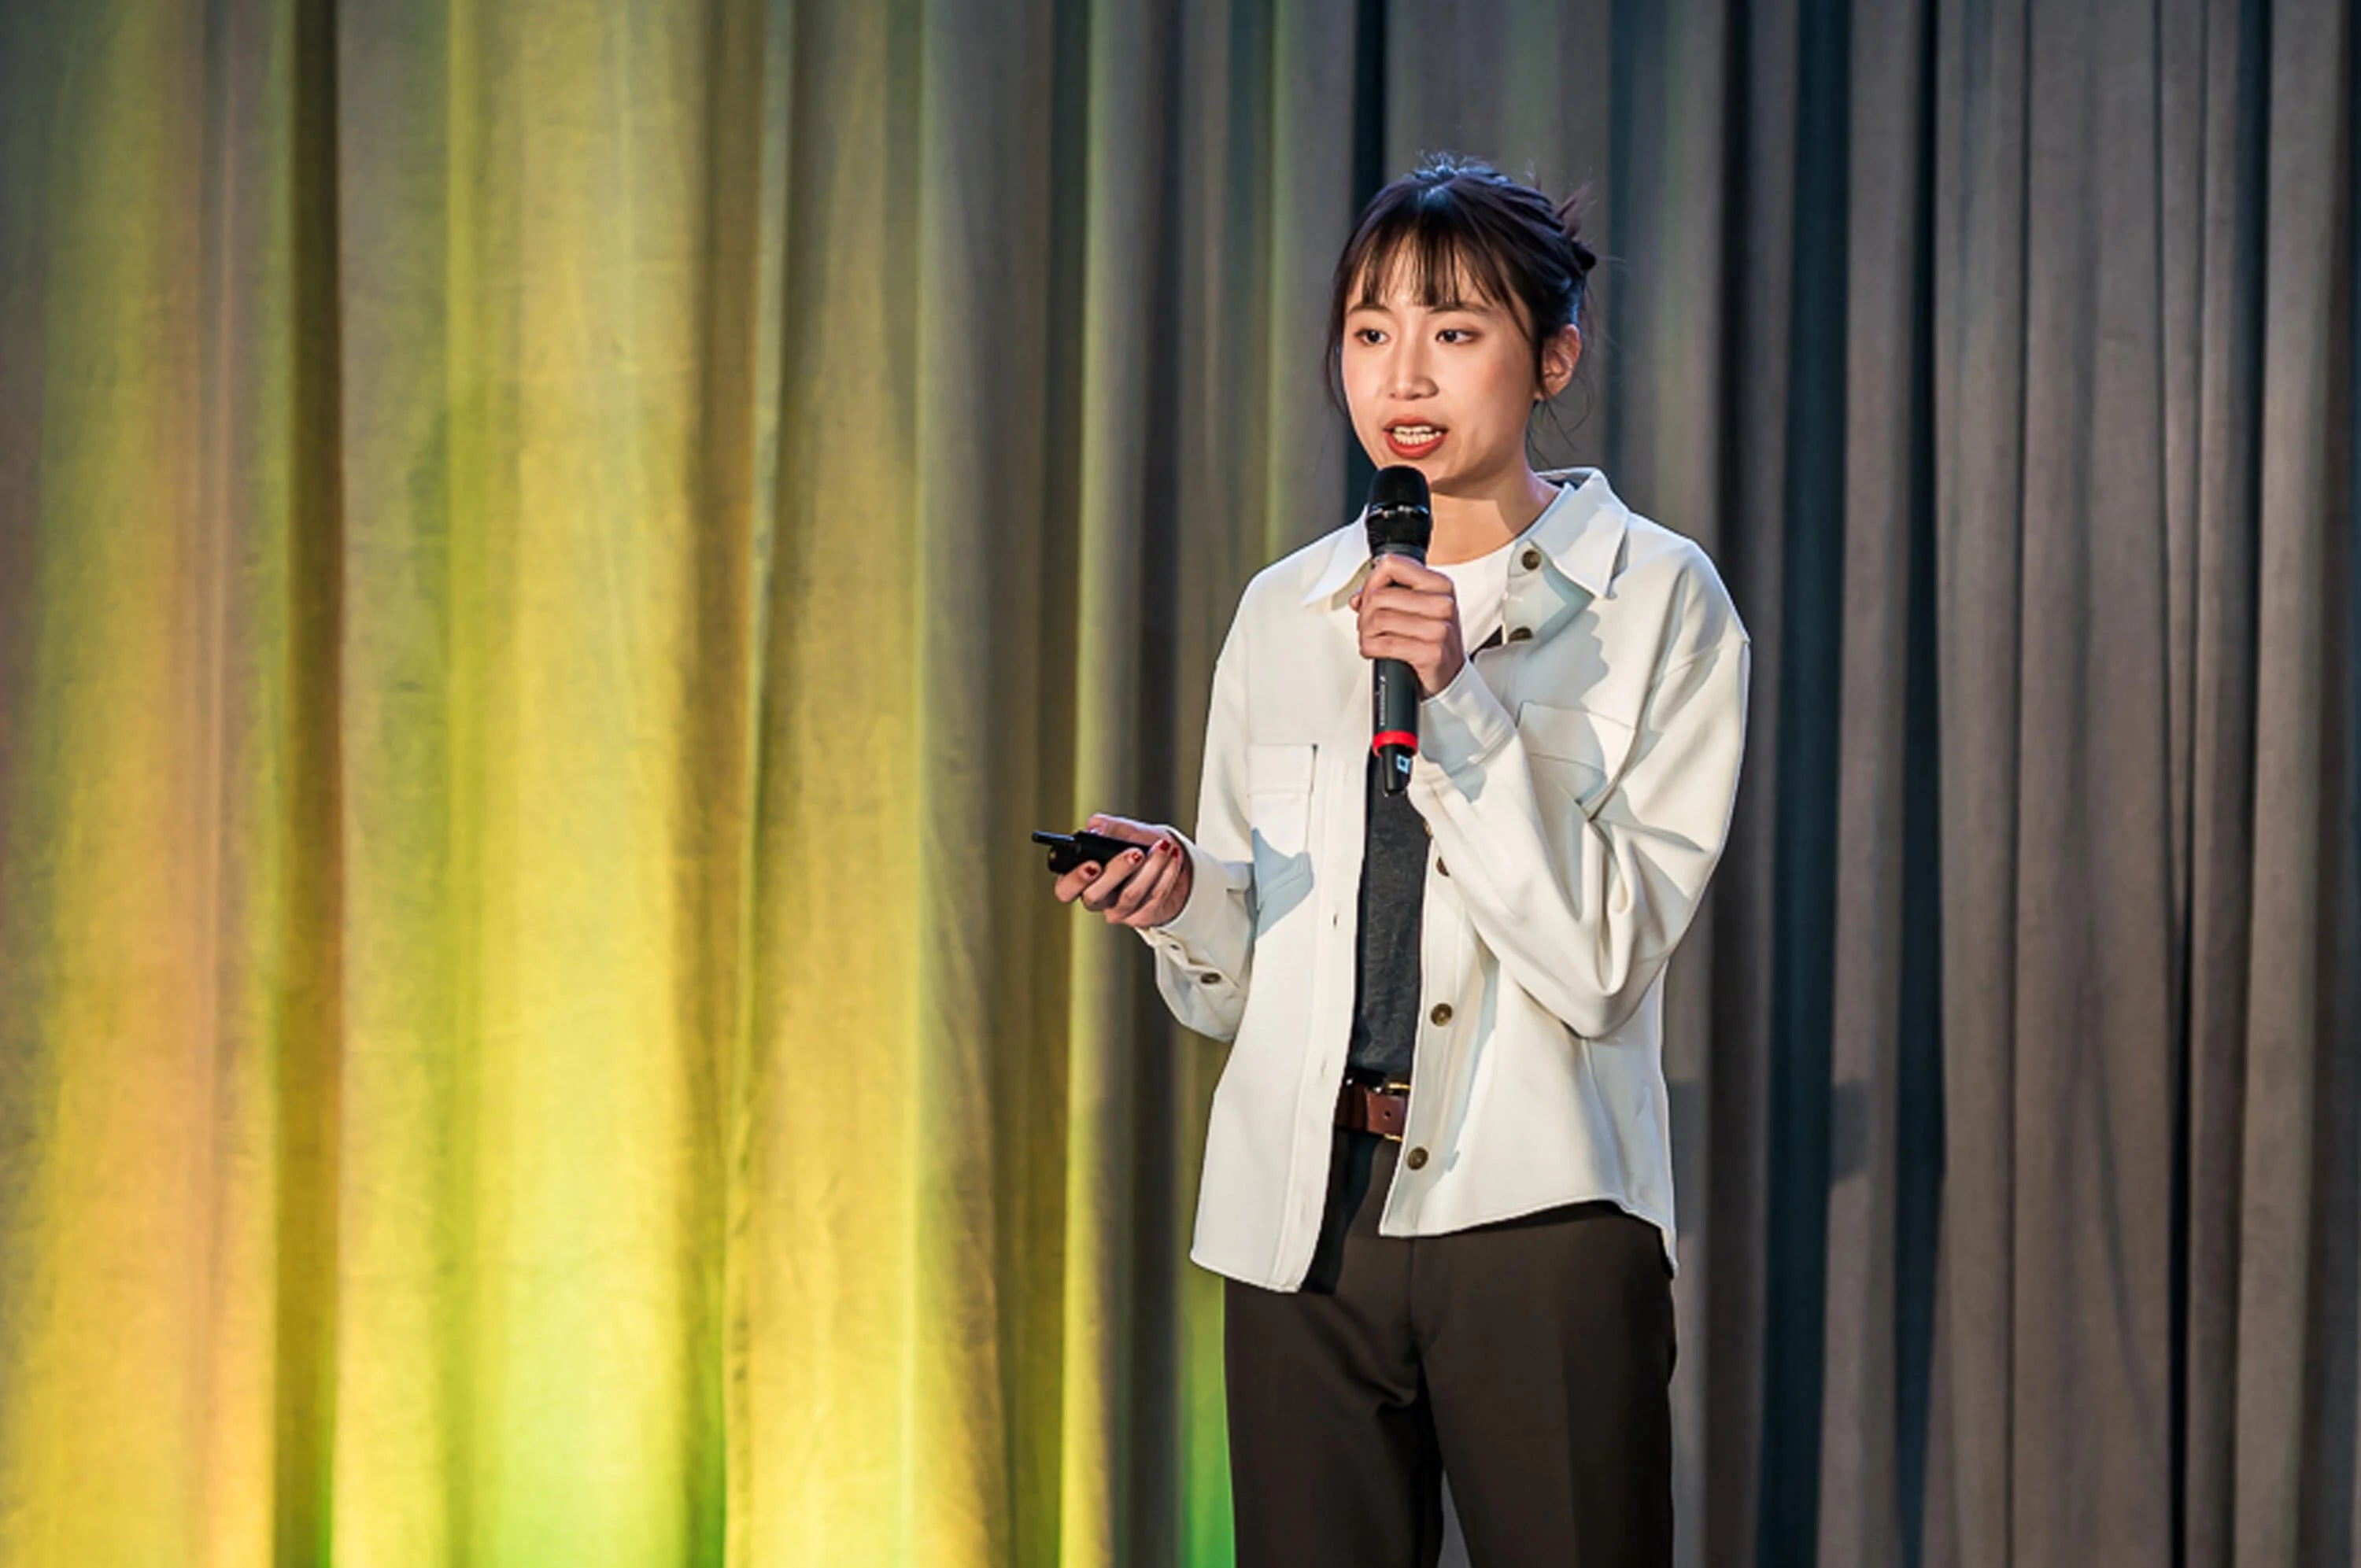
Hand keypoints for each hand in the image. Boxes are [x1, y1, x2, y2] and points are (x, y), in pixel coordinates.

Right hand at [1053, 813, 1192, 927]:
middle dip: (1116, 871)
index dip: (1075, 880)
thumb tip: (1095, 829)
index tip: (1093, 864)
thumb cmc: (1140, 843)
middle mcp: (1098, 897)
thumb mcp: (1123, 829)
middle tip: (1135, 853)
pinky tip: (1172, 859)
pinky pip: (1153, 899)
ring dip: (1149, 869)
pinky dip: (1166, 875)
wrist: (1170, 858)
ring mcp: (1119, 910)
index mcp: (1083, 877)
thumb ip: (1106, 826)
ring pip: (1129, 896)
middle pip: (1095, 896)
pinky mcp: (1142, 917)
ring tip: (1162, 847)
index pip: (1065, 889)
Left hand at [1351, 553, 1465, 697]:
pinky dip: (1370, 648)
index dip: (1372, 581)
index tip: (1370, 595)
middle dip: (1364, 612)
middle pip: (1380, 595)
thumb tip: (1358, 597)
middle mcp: (1443, 603)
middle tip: (1367, 624)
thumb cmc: (1432, 639)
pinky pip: (1385, 644)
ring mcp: (1439, 628)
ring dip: (1365, 632)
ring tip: (1371, 637)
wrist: (1450, 675)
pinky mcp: (1431, 652)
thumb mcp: (1420, 607)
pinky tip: (1375, 650)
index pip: (1393, 564)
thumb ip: (1390, 592)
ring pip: (1379, 619)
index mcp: (1440, 584)